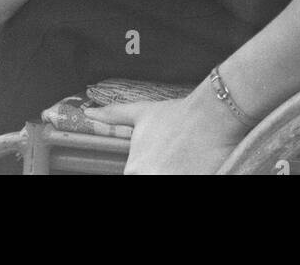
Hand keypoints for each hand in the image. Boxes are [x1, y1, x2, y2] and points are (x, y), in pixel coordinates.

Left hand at [84, 87, 249, 174]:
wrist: (211, 115)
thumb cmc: (176, 114)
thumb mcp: (142, 113)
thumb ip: (114, 115)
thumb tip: (88, 112)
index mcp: (133, 170)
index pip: (131, 178)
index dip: (144, 171)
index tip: (157, 164)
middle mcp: (148, 179)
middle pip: (147, 181)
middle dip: (159, 172)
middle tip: (172, 162)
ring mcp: (171, 183)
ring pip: (165, 185)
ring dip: (172, 174)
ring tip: (182, 163)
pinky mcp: (194, 185)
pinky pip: (187, 186)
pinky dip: (187, 177)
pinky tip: (191, 168)